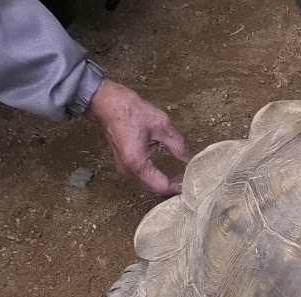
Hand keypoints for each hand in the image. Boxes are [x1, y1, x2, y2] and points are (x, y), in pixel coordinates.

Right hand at [85, 79, 193, 195]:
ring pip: (150, 185)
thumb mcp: (162, 126)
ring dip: (166, 184)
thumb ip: (179, 145)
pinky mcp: (125, 164)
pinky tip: (170, 172)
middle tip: (192, 180)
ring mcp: (125, 168)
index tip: (193, 181)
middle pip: (155, 190)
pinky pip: (144, 178)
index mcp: (137, 163)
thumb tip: (193, 159)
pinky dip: (158, 178)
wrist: (106, 102)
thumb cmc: (131, 111)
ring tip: (184, 177)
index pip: (162, 187)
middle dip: (174, 188)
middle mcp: (129, 171)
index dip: (178, 187)